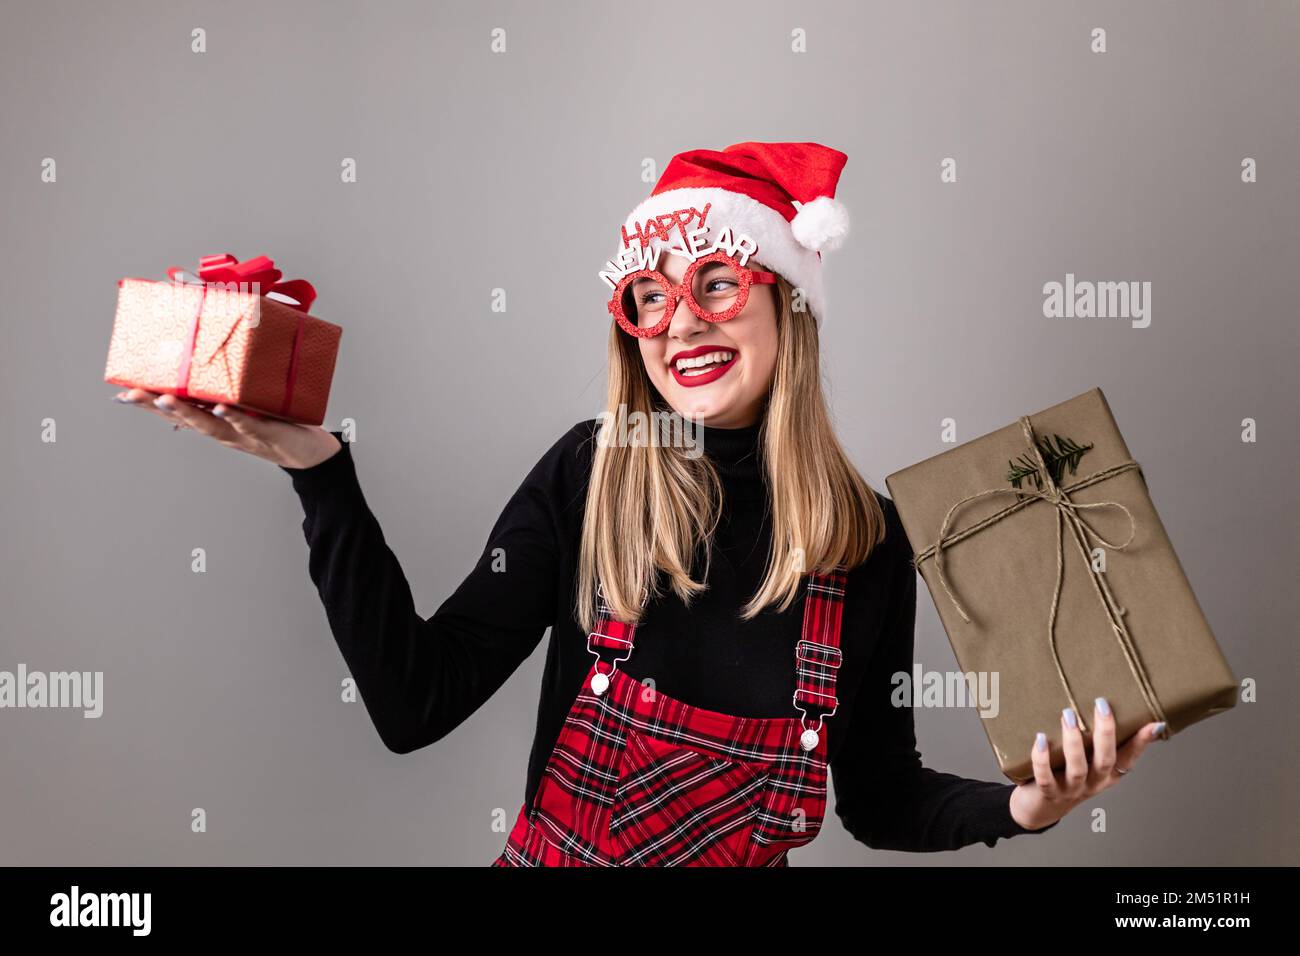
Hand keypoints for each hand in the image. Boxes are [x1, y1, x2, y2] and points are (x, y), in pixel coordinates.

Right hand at [112, 388, 341, 469]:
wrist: (311, 452)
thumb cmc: (279, 419)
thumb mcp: (253, 398)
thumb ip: (237, 376)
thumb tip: (231, 333)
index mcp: (214, 419)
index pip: (177, 412)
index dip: (149, 404)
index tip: (122, 393)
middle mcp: (222, 429)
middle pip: (184, 418)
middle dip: (155, 406)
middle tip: (131, 394)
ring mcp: (241, 433)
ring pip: (209, 423)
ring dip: (185, 413)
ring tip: (164, 400)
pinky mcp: (266, 432)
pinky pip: (247, 423)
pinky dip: (233, 416)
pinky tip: (222, 407)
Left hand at [1008, 698, 1165, 830]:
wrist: (1041, 806)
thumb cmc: (1067, 773)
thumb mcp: (1088, 758)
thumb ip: (1098, 739)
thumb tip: (1110, 704)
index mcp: (1109, 773)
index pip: (1129, 756)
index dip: (1141, 742)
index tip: (1153, 723)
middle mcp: (1094, 782)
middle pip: (1106, 760)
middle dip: (1105, 733)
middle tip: (1101, 704)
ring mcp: (1072, 789)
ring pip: (1077, 768)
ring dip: (1074, 742)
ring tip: (1068, 715)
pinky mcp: (1049, 793)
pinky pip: (1046, 778)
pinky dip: (1042, 759)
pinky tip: (1040, 739)